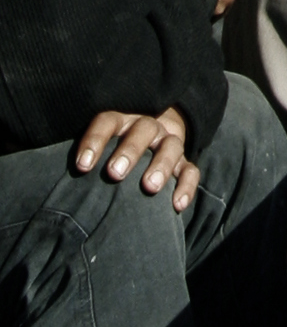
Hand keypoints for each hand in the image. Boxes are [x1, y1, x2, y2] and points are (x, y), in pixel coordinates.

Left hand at [72, 107, 198, 210]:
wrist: (151, 139)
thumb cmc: (111, 151)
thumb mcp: (99, 145)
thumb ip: (85, 158)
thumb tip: (56, 185)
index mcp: (121, 121)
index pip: (107, 123)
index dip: (94, 142)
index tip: (82, 166)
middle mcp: (147, 127)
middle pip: (143, 130)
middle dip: (129, 151)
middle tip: (115, 174)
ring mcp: (168, 142)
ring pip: (171, 146)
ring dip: (161, 165)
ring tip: (149, 188)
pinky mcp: (184, 161)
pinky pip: (191, 170)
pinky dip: (186, 186)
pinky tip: (176, 205)